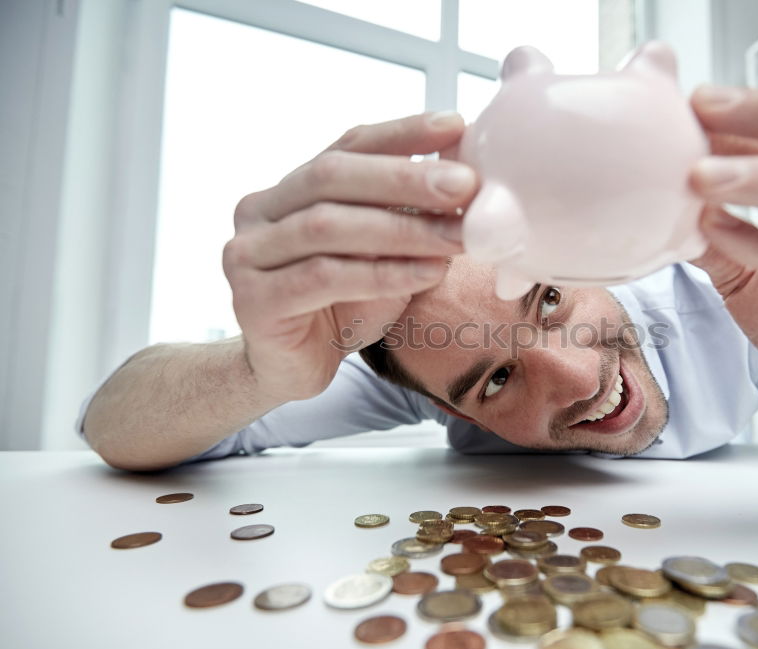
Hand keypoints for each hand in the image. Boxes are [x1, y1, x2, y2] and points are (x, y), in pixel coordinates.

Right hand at [223, 112, 476, 401]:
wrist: (293, 370)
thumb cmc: (341, 306)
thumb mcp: (383, 253)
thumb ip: (407, 216)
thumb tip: (466, 181)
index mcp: (291, 188)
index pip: (347, 145)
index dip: (402, 133)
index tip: (454, 125)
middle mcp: (260, 211)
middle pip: (333, 176)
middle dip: (405, 178)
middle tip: (464, 184)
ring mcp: (248, 254)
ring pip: (328, 227)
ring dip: (402, 229)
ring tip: (457, 237)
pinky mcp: (253, 300)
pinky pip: (323, 277)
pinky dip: (381, 273)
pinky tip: (427, 273)